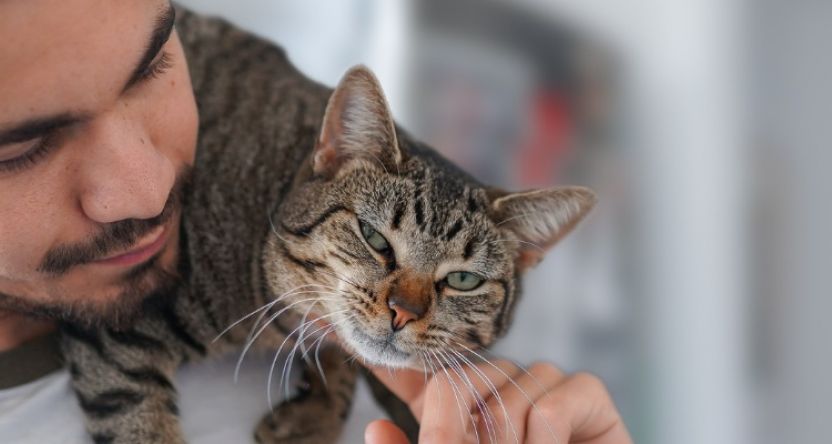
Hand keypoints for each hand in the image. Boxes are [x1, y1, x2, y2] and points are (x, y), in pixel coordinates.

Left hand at [364, 359, 631, 443]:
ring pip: (507, 399)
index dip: (387, 360)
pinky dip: (547, 443)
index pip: (417, 377)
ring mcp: (542, 384)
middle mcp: (497, 389)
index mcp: (461, 412)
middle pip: (455, 383)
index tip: (346, 335)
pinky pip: (549, 405)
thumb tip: (375, 427)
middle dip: (455, 435)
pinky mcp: (586, 392)